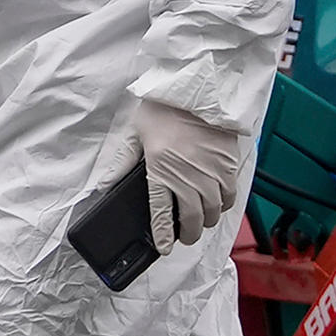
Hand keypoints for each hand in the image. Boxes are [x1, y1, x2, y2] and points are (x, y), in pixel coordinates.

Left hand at [117, 99, 248, 254]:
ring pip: (214, 211)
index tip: (165, 248)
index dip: (163, 236)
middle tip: (185, 236)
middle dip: (189, 234)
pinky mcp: (228, 164)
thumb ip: (121, 162)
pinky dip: (225, 204)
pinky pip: (231, 195)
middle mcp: (188, 176)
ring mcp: (211, 172)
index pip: (161, 214)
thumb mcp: (134, 133)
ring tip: (201, 220)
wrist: (198, 88)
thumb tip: (104, 184)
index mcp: (161, 170)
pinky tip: (218, 202)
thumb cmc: (164, 107)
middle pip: (193, 219)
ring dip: (207, 221)